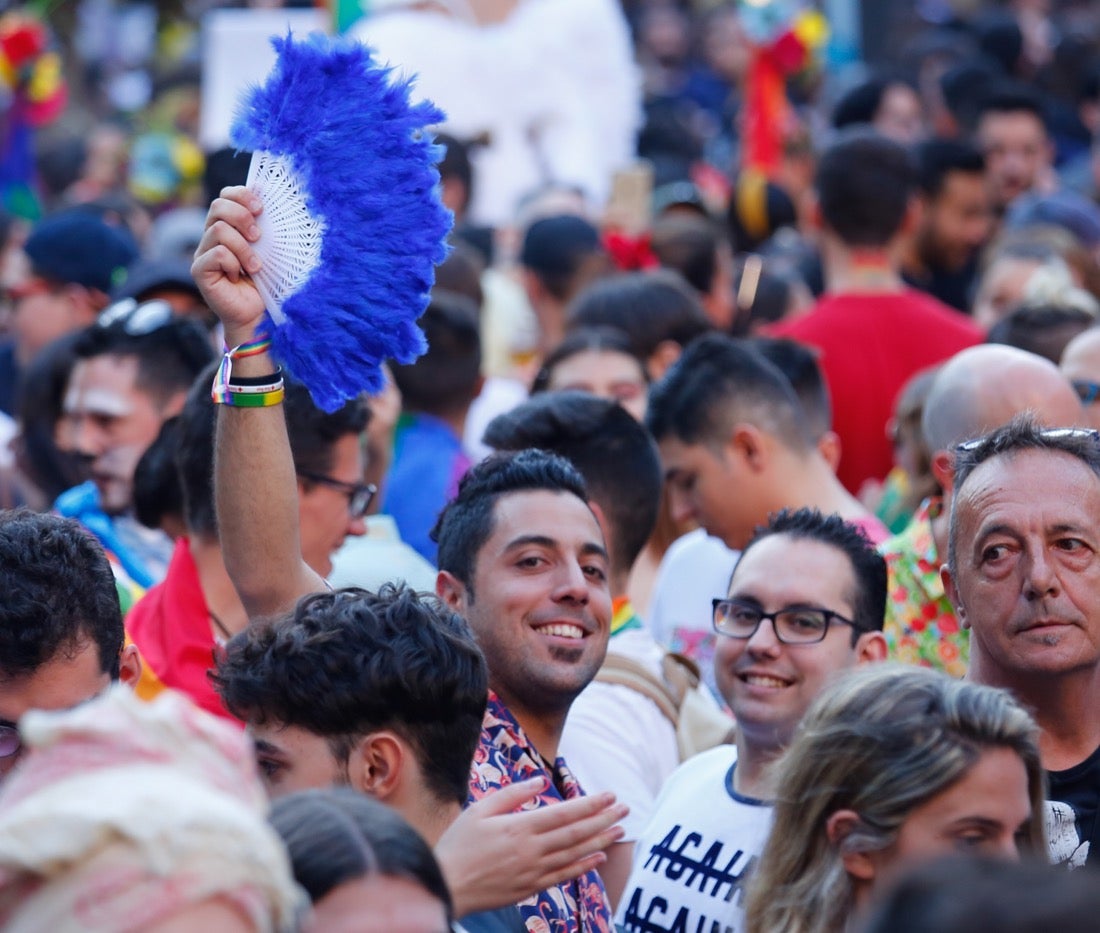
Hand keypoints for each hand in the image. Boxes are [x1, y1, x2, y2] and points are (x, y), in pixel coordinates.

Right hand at [192, 186, 267, 343]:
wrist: (261, 314)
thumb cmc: (269, 282)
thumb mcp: (271, 249)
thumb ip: (266, 226)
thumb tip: (268, 195)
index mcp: (229, 227)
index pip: (225, 196)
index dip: (241, 195)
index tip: (261, 208)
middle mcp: (212, 236)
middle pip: (218, 206)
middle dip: (242, 217)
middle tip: (258, 237)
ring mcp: (203, 253)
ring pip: (219, 230)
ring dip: (243, 248)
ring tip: (255, 267)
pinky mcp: (199, 270)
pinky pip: (217, 253)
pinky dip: (234, 263)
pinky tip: (239, 278)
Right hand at [436, 777, 627, 917]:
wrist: (446, 886)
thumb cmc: (458, 844)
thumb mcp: (478, 810)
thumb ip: (511, 795)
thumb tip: (539, 782)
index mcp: (519, 827)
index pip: (564, 813)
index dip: (590, 804)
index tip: (610, 795)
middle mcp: (531, 850)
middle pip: (576, 833)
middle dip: (603, 819)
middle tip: (625, 808)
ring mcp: (533, 871)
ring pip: (574, 854)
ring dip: (599, 841)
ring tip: (619, 830)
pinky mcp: (530, 888)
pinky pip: (563, 877)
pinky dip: (583, 867)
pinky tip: (598, 858)